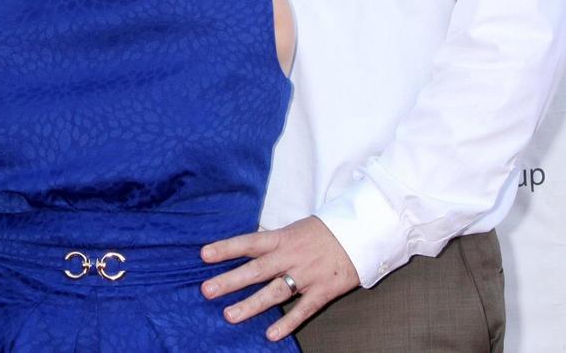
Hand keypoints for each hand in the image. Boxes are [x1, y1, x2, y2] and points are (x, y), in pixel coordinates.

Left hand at [200, 216, 359, 341]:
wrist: (361, 233)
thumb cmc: (323, 232)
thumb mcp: (295, 229)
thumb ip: (273, 243)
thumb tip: (246, 251)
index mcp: (283, 238)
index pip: (249, 242)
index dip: (227, 248)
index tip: (204, 255)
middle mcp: (291, 257)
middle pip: (256, 270)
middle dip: (231, 280)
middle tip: (207, 290)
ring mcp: (307, 275)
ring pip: (275, 292)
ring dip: (251, 305)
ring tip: (230, 315)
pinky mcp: (323, 291)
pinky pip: (303, 309)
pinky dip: (288, 323)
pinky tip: (271, 334)